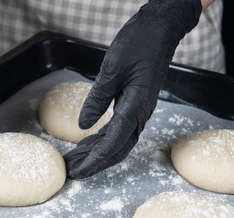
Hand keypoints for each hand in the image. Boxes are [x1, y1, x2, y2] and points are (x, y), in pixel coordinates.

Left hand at [64, 0, 200, 178]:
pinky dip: (101, 139)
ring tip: (75, 160)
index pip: (113, 143)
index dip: (95, 160)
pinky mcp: (134, 105)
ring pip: (117, 142)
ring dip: (96, 153)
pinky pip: (117, 129)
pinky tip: (87, 143)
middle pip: (117, 149)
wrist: (160, 31)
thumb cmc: (139, 44)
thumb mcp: (112, 69)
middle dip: (95, 162)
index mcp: (136, 106)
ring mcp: (138, 111)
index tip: (79, 170)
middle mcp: (140, 114)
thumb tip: (83, 126)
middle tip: (73, 171)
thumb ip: (98, 99)